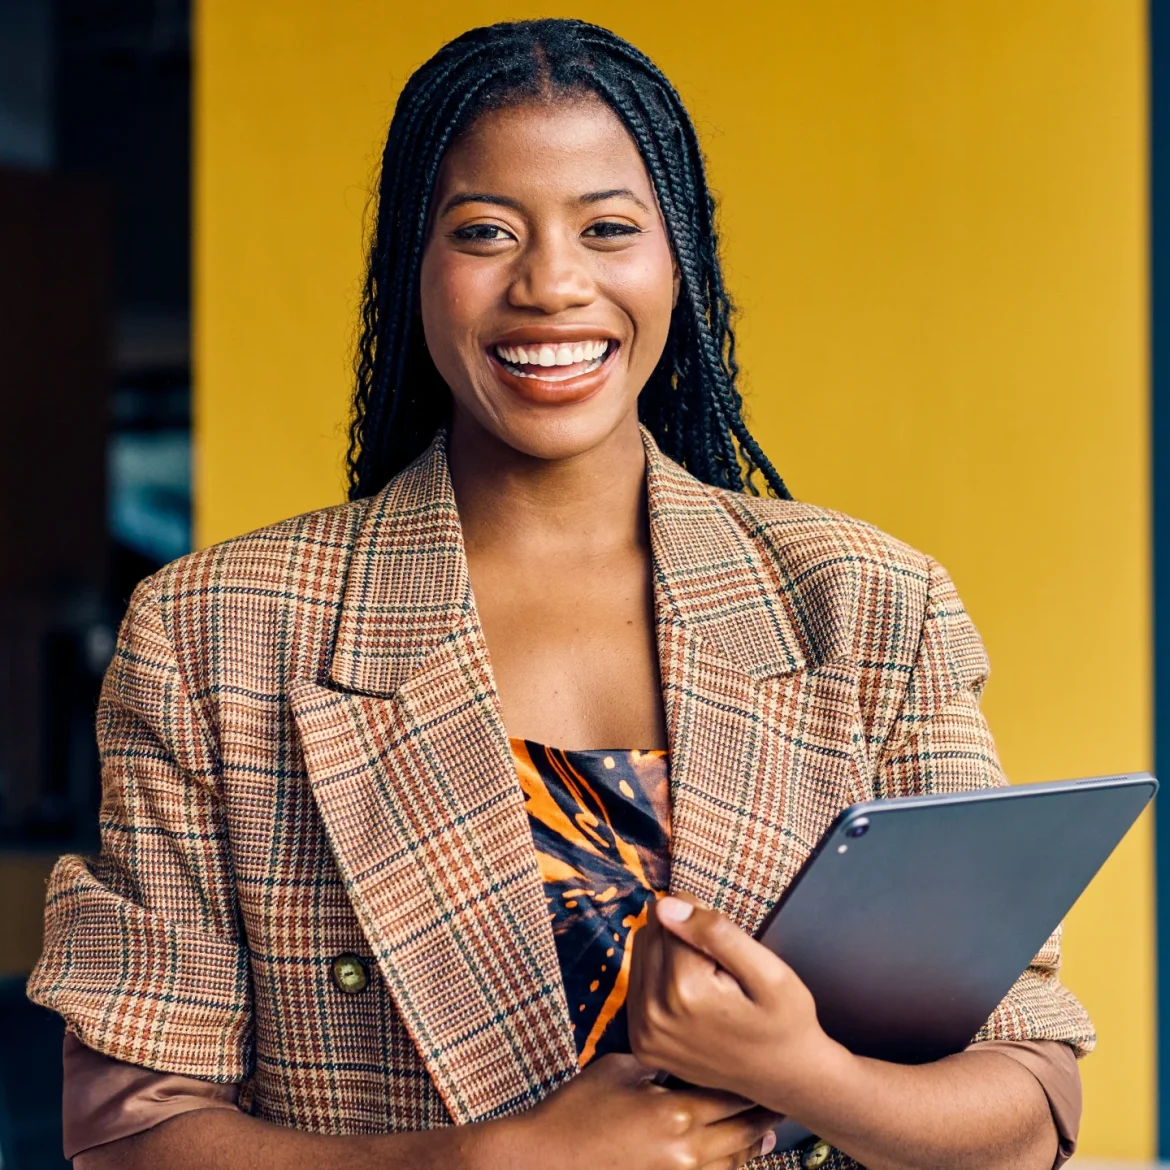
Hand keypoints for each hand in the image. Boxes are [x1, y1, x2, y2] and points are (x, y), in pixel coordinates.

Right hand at [509, 1052, 779, 1169]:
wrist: (543, 1159)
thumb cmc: (574, 1110)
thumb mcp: (618, 1068)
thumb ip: (659, 1062)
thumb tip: (685, 1056)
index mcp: (673, 1114)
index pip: (731, 1097)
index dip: (752, 1085)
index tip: (765, 1075)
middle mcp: (682, 1153)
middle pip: (741, 1136)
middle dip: (761, 1118)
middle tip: (777, 1103)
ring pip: (730, 1167)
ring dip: (748, 1148)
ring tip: (761, 1132)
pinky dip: (723, 1169)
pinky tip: (726, 1158)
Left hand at [627, 893, 841, 1115]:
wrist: (784, 1078)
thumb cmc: (784, 1022)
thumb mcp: (769, 971)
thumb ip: (717, 933)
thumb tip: (666, 906)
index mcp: (686, 991)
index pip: (669, 917)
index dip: (699, 916)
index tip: (724, 939)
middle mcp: (655, 1015)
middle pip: (651, 935)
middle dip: (682, 935)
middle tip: (718, 963)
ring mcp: (644, 1034)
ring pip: (640, 955)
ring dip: (668, 955)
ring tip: (707, 978)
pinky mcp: (641, 1044)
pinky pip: (638, 986)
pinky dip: (660, 979)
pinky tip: (690, 993)